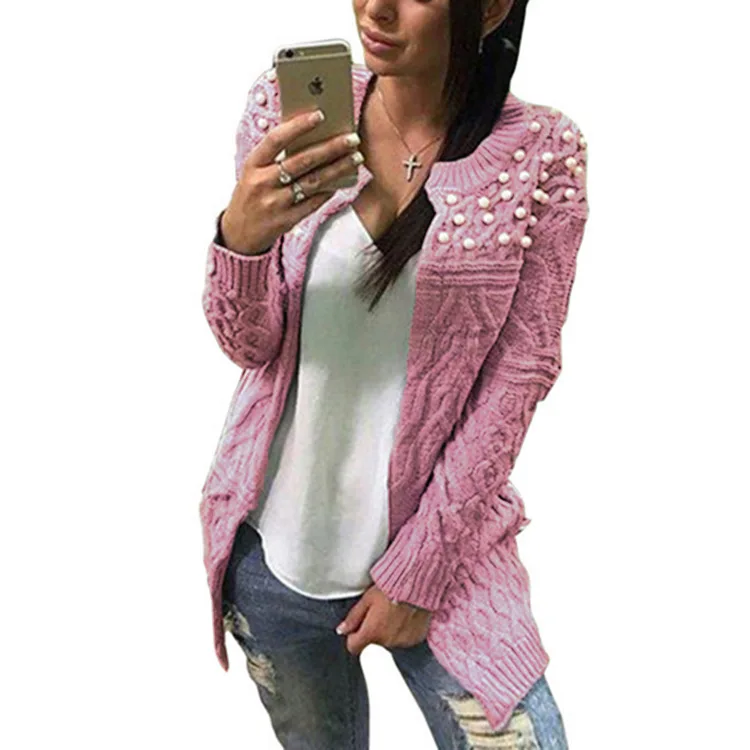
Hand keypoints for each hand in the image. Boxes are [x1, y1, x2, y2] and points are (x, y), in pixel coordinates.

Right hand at [221, 109, 363, 254]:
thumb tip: (311, 135)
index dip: (297, 126)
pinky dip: (329, 191)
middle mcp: (262, 183)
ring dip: (337, 169)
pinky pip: (313, 203)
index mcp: (253, 164)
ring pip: (312, 183)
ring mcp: (274, 204)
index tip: (320, 115)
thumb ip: (275, 156)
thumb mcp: (254, 172)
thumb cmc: (251, 195)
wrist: (239, 234)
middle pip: (302, 161)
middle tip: (352, 138)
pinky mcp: (286, 221)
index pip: (276, 140)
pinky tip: (342, 181)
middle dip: (330, 148)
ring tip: (355, 158)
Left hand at [335, 584, 432, 656]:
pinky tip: (405, 616)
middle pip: (372, 643)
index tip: (358, 626)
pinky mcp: (416, 638)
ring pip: (389, 642)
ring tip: (394, 613)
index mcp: (372, 633)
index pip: (353, 647)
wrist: (418, 584)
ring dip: (388, 632)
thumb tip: (342, 629)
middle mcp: (387, 642)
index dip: (353, 636)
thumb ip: (353, 617)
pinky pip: (404, 639)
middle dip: (373, 632)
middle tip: (379, 613)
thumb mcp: (367, 598)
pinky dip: (403, 631)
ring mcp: (403, 642)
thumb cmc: (393, 588)